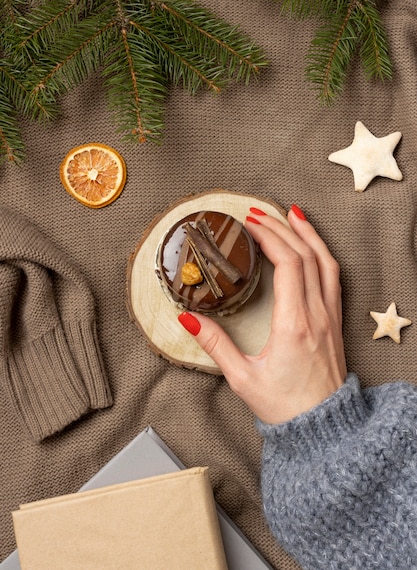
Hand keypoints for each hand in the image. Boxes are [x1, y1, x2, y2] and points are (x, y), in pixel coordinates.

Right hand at [178, 204, 346, 424]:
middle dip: (282, 227)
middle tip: (259, 212)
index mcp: (294, 323)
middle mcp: (317, 314)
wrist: (325, 428)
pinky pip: (333, 277)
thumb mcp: (242, 379)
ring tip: (292, 214)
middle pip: (306, 255)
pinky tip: (312, 246)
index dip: (271, 236)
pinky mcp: (334, 321)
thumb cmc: (285, 407)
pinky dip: (322, 254)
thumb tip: (187, 319)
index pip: (289, 264)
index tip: (251, 223)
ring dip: (308, 234)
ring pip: (326, 262)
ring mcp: (330, 316)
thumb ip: (215, 345)